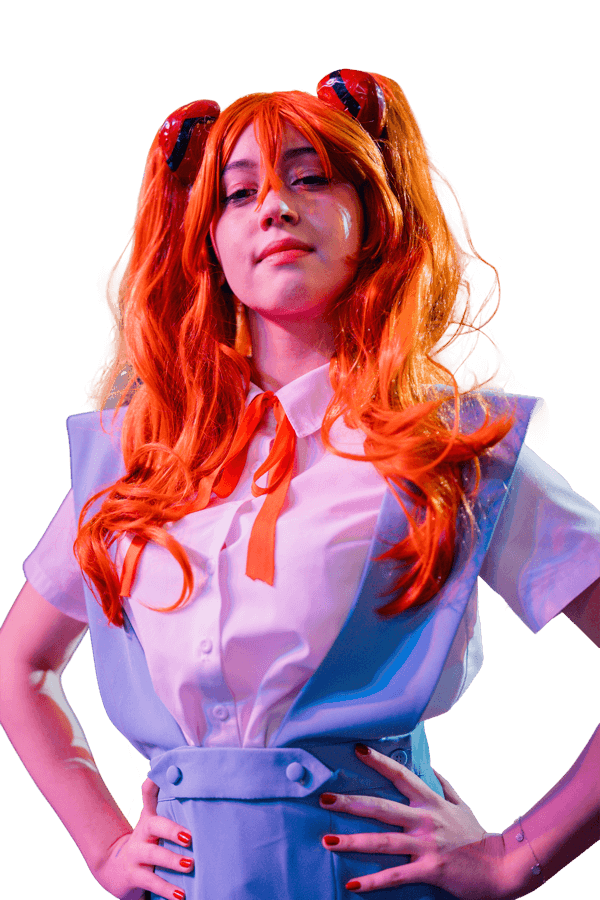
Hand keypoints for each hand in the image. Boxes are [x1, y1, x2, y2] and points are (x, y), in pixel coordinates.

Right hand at [93, 777, 193, 899]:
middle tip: (190, 837)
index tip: (161, 775)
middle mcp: (141, 833)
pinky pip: (151, 882)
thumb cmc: (147, 843)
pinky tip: (181, 895)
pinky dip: (167, 889)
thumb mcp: (155, 826)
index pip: (148, 795)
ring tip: (190, 865)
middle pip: (155, 825)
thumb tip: (194, 792)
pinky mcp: (133, 875)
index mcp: (149, 818)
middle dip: (172, 830)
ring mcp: (135, 854)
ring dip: (172, 861)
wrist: (115, 869)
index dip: (154, 784)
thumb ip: (169, 810)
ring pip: (153, 855)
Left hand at [319, 744, 508, 898]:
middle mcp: (425, 820)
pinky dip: (373, 881)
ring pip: (383, 841)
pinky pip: (396, 876)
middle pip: (382, 808)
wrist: (501, 867)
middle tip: (324, 798)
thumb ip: (444, 786)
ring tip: (328, 840)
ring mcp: (426, 845)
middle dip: (350, 803)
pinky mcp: (429, 870)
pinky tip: (352, 883)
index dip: (379, 762)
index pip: (401, 776)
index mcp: (431, 802)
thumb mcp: (461, 806)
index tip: (357, 749)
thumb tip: (431, 766)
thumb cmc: (478, 837)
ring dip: (353, 841)